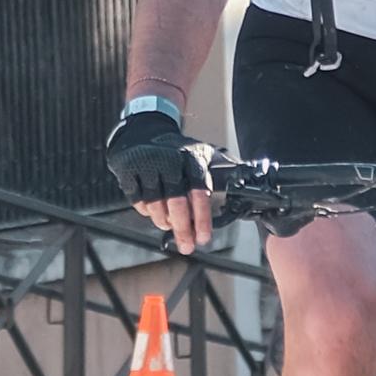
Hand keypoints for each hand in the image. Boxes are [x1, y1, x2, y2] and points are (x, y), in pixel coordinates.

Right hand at [106, 97, 215, 254]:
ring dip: (164, 221)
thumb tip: (248, 179)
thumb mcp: (202, 153)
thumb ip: (223, 168)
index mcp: (190, 159)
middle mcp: (168, 161)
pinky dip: (146, 211)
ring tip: (170, 226)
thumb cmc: (177, 149)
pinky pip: (137, 201)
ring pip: (155, 205)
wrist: (143, 129)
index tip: (204, 238)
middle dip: (183, 230)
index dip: (202, 219)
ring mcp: (146, 166)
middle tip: (187, 246)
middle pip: (176, 204)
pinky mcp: (128, 171)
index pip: (199, 193)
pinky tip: (154, 212)